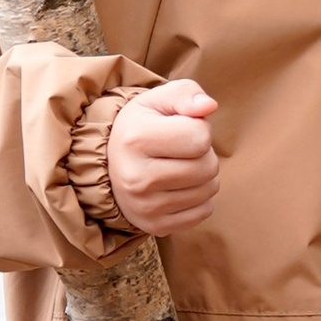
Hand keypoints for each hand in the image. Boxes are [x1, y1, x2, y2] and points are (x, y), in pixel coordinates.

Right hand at [106, 79, 220, 234]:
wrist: (111, 163)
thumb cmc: (143, 126)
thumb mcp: (159, 99)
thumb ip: (187, 94)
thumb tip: (209, 106)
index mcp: (135, 139)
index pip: (200, 137)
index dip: (199, 128)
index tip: (181, 128)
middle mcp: (136, 177)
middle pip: (208, 167)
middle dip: (204, 153)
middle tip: (183, 150)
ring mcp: (145, 206)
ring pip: (209, 190)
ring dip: (204, 176)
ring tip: (181, 166)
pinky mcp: (155, 226)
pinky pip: (204, 212)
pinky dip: (200, 198)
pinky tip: (180, 186)